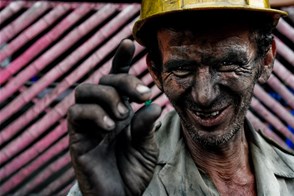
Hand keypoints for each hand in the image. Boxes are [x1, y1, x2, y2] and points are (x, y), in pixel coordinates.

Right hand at [67, 39, 161, 195]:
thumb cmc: (133, 169)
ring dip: (106, 96)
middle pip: (104, 80)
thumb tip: (152, 104)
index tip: (129, 43)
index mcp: (121, 110)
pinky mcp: (77, 136)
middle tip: (142, 95)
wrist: (120, 195)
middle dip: (123, 82)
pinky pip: (76, 113)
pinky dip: (93, 113)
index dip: (121, 59)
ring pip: (84, 90)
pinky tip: (109, 125)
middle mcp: (103, 111)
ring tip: (122, 114)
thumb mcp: (147, 145)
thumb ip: (147, 125)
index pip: (117, 78)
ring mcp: (88, 123)